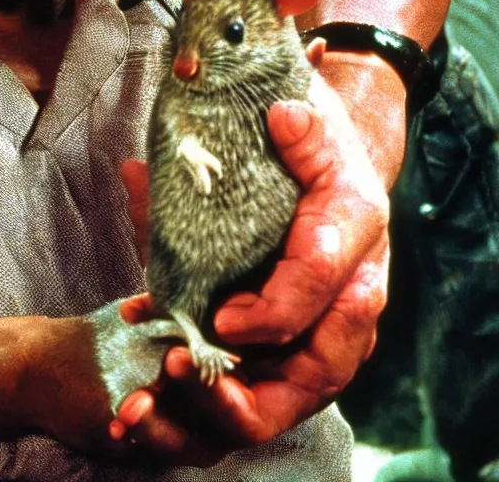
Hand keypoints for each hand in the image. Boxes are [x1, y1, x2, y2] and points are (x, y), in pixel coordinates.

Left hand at [116, 81, 388, 445]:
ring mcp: (332, 320)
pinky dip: (225, 386)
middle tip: (191, 386)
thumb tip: (284, 118)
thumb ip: (304, 131)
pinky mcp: (307, 333)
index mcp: (355, 231)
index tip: (219, 319)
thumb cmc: (318, 149)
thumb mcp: (315, 127)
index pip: (320, 281)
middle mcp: (354, 288)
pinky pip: (274, 374)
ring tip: (168, 397)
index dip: (272, 309)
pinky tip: (171, 368)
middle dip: (259, 394)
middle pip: (324, 368)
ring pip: (297, 387)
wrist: (334, 167)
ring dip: (235, 404)